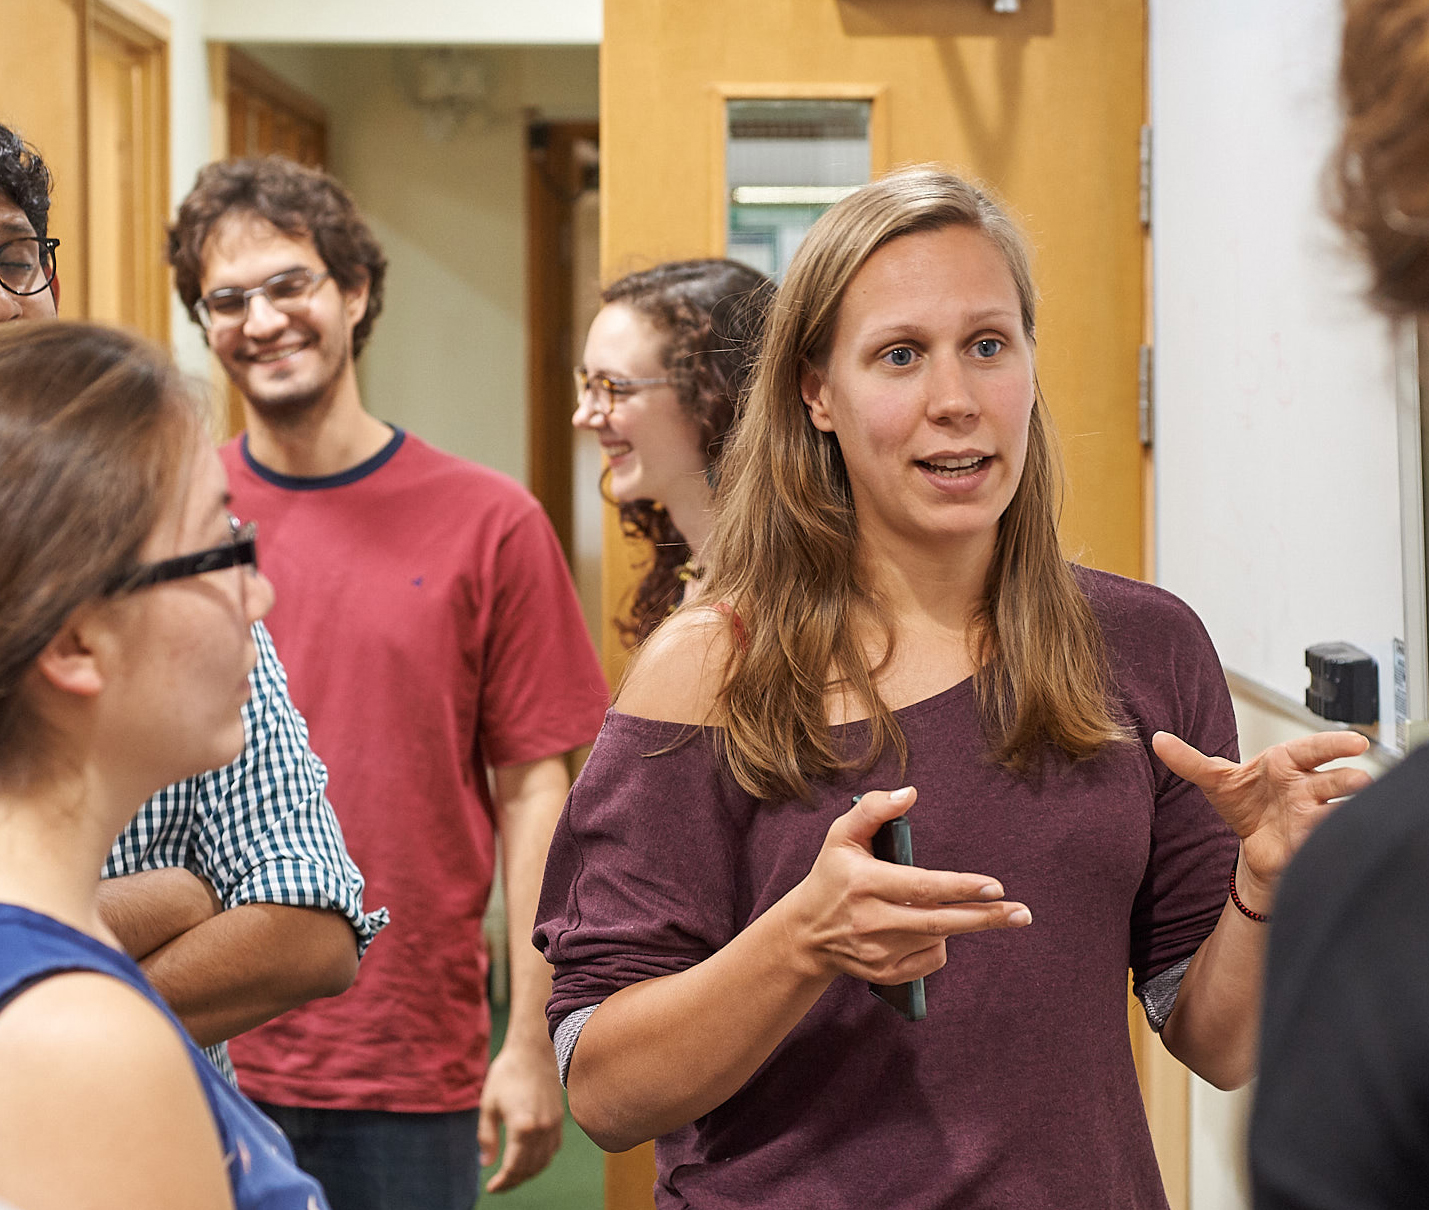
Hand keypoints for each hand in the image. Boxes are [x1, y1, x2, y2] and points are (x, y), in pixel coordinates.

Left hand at [478, 1038, 563, 1191]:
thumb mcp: (489, 1104)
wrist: (534, 1050)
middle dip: (514, 1181)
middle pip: (530, 1169)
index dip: (502, 1182)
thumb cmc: (508, 1073)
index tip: (491, 1187)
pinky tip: (530, 1158)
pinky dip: (542, 1159)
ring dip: (529, 1173)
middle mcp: (542, 1129)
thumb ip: (487, 1137)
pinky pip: (553, 1149)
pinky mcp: (560, 1118)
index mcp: (522, 1127)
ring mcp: (554, 1124)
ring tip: (513, 1174)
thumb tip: (485, 1163)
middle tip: (500, 1184)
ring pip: (544, 1161)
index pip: (514, 1167)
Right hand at [784, 786, 1030, 986]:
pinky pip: (931, 961)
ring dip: (957, 924)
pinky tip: (930, 932)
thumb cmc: (831, 877)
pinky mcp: (885, 973)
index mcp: (864, 882)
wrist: (806, 934)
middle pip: (940, 922)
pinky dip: (939, 945)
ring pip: (938, 941)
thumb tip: (910, 793)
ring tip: (957, 909)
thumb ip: (873, 809)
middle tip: (1022, 913)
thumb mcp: (841, 835)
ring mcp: (878, 951)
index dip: (960, 887)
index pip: (921, 887)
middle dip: (985, 918)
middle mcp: (872, 920)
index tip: (995, 886)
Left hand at [1151, 730, 1372, 894]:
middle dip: (1348, 779)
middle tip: (1359, 780)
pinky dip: (1337, 839)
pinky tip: (1341, 840)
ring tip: (1355, 810)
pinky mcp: (1314, 843)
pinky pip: (1332, 839)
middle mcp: (1308, 787)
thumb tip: (1156, 739)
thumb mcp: (1214, 780)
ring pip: (1341, 808)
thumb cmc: (1243, 803)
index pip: (1313, 749)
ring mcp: (1315, 815)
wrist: (1252, 845)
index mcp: (1286, 764)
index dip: (1335, 744)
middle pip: (1336, 779)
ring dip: (1350, 810)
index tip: (1357, 743)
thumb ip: (1188, 760)